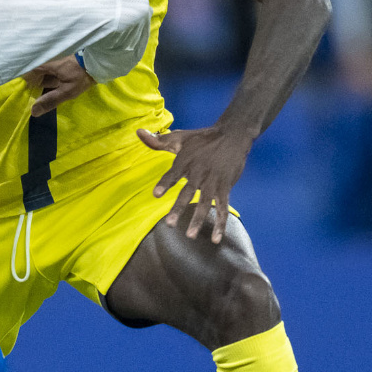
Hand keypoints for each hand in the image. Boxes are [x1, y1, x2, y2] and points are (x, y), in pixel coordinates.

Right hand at [23, 57, 96, 115]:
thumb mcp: (67, 91)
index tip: (21, 97)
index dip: (23, 85)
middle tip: (29, 101)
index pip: (27, 74)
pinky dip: (47, 83)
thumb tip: (33, 112)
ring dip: (40, 86)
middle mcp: (47, 62)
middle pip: (33, 75)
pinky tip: (48, 92)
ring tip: (37, 99)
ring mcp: (54, 64)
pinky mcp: (60, 66)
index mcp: (45, 65)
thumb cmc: (82, 76)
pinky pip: (49, 75)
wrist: (99, 63)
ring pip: (42, 76)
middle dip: (31, 87)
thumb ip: (50, 100)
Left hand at [137, 124, 255, 243]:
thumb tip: (138, 132)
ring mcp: (212, 181)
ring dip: (198, 219)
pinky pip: (223, 208)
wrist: (232, 135)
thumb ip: (158, 140)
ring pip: (205, 203)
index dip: (165, 184)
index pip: (173, 174)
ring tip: (189, 234)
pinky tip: (216, 238)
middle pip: (187, 192)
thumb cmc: (203, 138)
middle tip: (169, 224)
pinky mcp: (225, 187)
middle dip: (178, 208)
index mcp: (186, 161)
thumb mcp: (180, 137)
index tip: (156, 195)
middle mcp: (199, 172)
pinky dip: (221, 224)